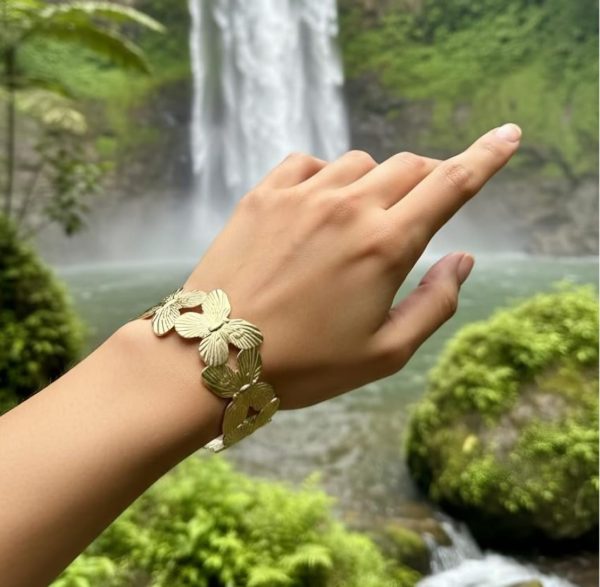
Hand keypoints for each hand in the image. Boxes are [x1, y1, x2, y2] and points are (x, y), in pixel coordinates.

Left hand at [185, 124, 520, 407]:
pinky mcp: (262, 195)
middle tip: (420, 209)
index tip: (508, 135)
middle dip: (427, 181)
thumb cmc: (305, 364)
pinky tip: (317, 205)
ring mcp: (301, 195)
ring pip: (360, 163)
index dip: (486, 157)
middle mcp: (347, 206)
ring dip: (375, 183)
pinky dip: (325, 176)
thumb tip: (462, 259)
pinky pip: (307, 162)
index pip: (451, 184)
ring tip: (359, 223)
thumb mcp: (385, 353)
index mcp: (385, 244)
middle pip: (409, 167)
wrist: (215, 357)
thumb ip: (435, 303)